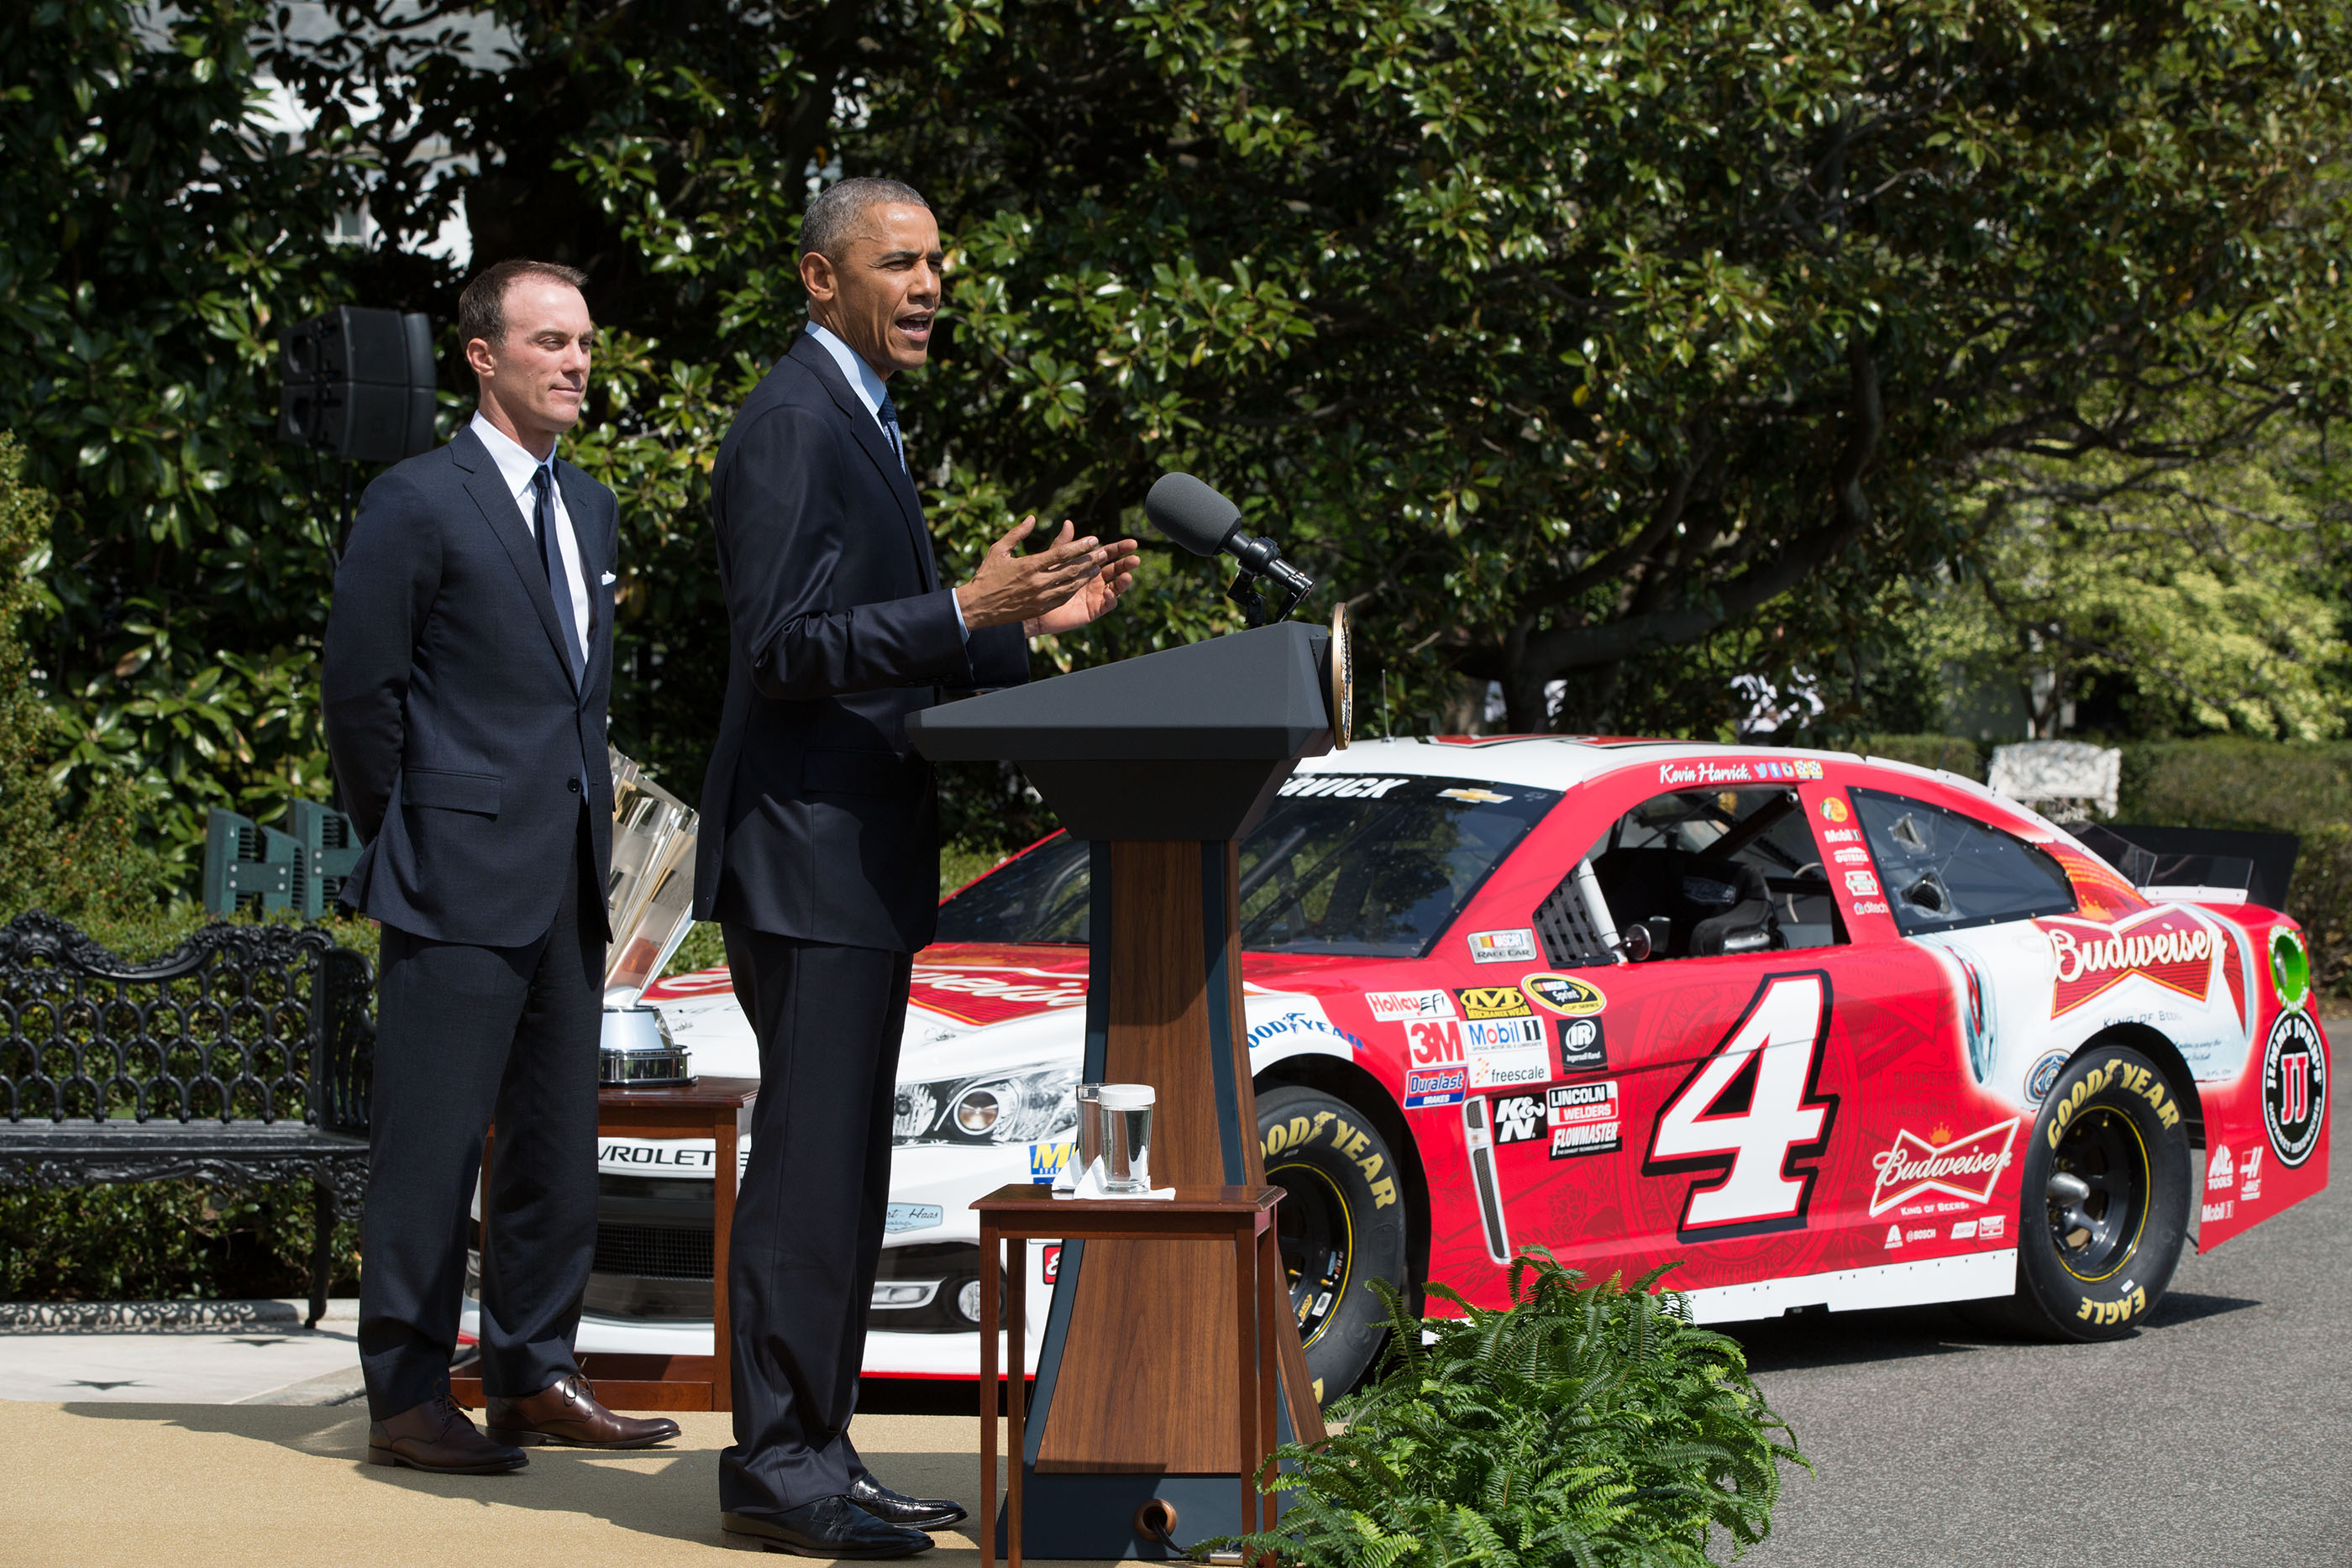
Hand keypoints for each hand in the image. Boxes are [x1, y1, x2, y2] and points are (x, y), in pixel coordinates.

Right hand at [954, 517, 1139, 631]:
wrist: (978, 606)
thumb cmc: (987, 575)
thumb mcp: (998, 550)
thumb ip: (1017, 533)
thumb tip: (1032, 518)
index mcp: (1029, 565)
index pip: (1061, 553)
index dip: (1080, 546)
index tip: (1094, 540)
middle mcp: (1038, 582)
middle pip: (1071, 570)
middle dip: (1090, 560)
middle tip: (1104, 553)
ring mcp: (1040, 597)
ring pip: (1071, 585)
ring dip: (1086, 576)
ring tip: (1098, 568)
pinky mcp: (1040, 608)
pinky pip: (1063, 597)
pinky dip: (1075, 589)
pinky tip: (1082, 582)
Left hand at [1024, 533, 1138, 636]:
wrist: (1035, 606)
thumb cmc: (1045, 582)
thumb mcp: (1055, 561)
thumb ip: (1063, 545)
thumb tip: (1068, 523)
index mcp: (1090, 565)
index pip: (1108, 554)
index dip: (1120, 548)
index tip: (1132, 543)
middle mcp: (1096, 579)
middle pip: (1116, 570)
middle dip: (1126, 564)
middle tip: (1135, 559)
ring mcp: (1097, 595)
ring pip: (1116, 587)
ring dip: (1123, 582)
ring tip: (1127, 576)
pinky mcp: (1094, 610)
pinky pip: (1106, 605)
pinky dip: (1111, 599)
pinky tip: (1109, 592)